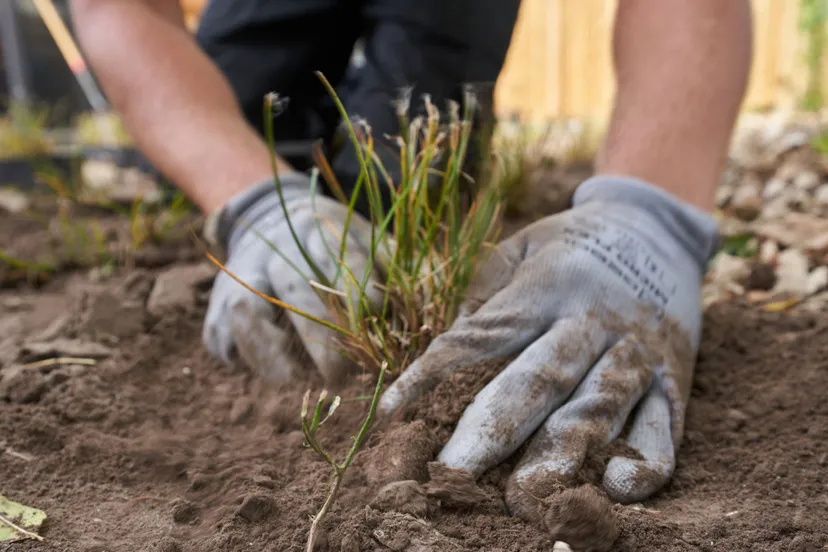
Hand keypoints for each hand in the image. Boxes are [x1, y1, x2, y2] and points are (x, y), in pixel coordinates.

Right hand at [202, 173, 381, 385]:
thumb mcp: (361, 239)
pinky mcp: (215, 302)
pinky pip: (222, 334)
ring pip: (247, 309)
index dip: (360, 292)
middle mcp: (273, 248)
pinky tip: (277, 376)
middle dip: (321, 338)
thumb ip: (388, 266)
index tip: (380, 324)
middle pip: (295, 290)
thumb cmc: (330, 243)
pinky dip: (245, 357)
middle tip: (342, 375)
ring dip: (273, 352)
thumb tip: (424, 303)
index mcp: (315, 227)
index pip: (338, 258)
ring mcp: (239, 274)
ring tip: (300, 382)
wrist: (266, 220)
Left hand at [379, 176, 718, 515]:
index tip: (391, 410)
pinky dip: (647, 461)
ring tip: (525, 498)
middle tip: (454, 474)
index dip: (434, 371)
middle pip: (540, 379)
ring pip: (600, 406)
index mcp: (547, 286)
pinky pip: (665, 425)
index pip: (482, 334)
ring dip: (562, 455)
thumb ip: (485, 290)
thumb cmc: (572, 243)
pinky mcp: (674, 378)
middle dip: (495, 430)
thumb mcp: (523, 246)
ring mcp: (637, 351)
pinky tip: (617, 489)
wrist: (658, 226)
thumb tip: (449, 340)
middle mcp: (592, 320)